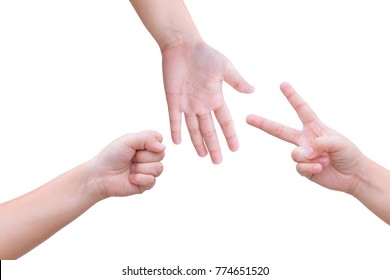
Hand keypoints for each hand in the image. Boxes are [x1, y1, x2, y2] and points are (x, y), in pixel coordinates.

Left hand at [89, 131, 164, 198]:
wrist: (100, 175)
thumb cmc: (111, 156)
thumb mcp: (128, 140)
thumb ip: (147, 138)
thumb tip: (163, 147)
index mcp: (146, 144)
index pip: (159, 139)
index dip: (149, 142)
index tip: (135, 145)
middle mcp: (149, 157)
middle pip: (161, 154)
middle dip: (143, 157)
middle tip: (131, 159)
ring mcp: (149, 171)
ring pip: (159, 168)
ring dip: (140, 168)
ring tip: (130, 169)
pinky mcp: (147, 184)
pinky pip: (152, 180)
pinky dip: (139, 178)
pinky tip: (130, 178)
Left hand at [162, 41, 253, 163]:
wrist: (183, 46)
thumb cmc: (205, 54)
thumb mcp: (225, 68)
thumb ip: (237, 81)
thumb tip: (253, 91)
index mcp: (215, 98)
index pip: (225, 121)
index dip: (230, 135)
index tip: (235, 149)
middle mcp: (202, 105)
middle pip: (209, 130)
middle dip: (214, 146)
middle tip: (218, 162)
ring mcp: (187, 104)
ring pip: (193, 128)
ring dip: (197, 142)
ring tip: (202, 156)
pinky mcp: (173, 100)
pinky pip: (174, 119)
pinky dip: (176, 130)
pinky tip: (178, 142)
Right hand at [246, 82, 364, 193]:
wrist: (354, 176)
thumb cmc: (349, 154)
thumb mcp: (339, 142)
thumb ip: (320, 143)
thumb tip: (304, 152)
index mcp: (314, 128)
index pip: (301, 109)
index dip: (292, 97)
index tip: (282, 84)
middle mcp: (304, 140)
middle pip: (279, 131)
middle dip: (263, 123)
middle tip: (248, 118)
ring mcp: (303, 155)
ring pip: (294, 154)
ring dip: (310, 158)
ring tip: (324, 160)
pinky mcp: (303, 169)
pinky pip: (299, 167)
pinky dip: (310, 168)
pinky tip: (320, 169)